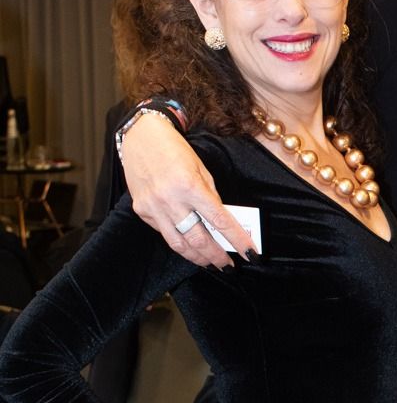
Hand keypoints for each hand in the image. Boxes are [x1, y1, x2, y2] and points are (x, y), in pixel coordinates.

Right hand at [120, 111, 254, 267]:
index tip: (250, 253)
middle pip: (198, 239)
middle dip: (216, 256)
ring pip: (178, 244)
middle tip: (228, 266)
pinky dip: (177, 239)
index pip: (220, 221)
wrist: (140, 136)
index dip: (237, 240)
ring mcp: (153, 207)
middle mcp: (171, 200)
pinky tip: (187, 242)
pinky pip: (163, 232)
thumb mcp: (201, 169)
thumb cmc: (174, 150)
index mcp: (190, 186)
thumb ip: (211, 197)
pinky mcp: (141, 210)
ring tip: (209, 263)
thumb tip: (221, 222)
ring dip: (197, 258)